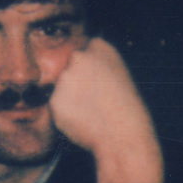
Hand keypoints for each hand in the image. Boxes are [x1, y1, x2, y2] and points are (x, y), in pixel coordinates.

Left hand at [48, 37, 163, 182]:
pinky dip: (66, 116)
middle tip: (94, 100)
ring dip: (70, 99)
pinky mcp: (55, 100)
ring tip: (92, 113)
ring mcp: (65, 78)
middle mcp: (79, 56)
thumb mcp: (119, 74)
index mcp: (99, 46)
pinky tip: (84, 121)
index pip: (83, 52)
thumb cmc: (127, 109)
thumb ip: (97, 66)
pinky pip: (56, 107)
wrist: (125, 135)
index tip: (99, 83)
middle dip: (76, 83)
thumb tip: (75, 70)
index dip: (90, 71)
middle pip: (68, 68)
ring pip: (61, 88)